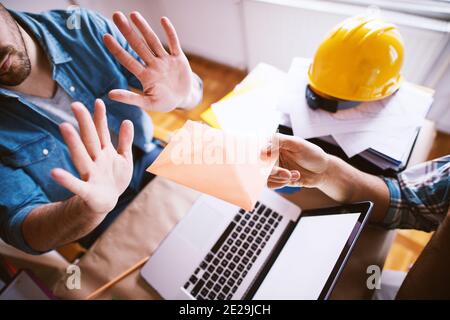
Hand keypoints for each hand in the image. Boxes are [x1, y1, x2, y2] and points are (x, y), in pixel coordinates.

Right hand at [51, 99, 133, 213]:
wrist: (106, 203)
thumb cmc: (114, 179)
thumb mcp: (123, 159)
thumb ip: (125, 141)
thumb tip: (127, 121)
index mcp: (104, 153)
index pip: (101, 132)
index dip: (100, 118)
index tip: (98, 101)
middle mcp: (95, 160)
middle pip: (89, 139)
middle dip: (84, 123)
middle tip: (76, 105)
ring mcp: (90, 175)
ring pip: (81, 156)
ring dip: (73, 143)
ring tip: (64, 126)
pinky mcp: (87, 191)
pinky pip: (76, 185)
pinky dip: (66, 179)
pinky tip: (54, 172)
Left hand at [103, 11, 192, 111]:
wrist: (183, 99)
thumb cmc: (163, 102)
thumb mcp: (147, 103)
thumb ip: (130, 98)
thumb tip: (109, 95)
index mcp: (145, 75)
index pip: (128, 60)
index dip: (117, 49)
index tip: (105, 36)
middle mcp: (153, 65)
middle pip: (138, 45)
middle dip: (127, 31)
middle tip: (116, 15)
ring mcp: (165, 60)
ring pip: (153, 41)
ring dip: (144, 28)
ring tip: (133, 14)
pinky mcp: (178, 58)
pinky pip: (174, 43)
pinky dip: (169, 32)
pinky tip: (163, 20)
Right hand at [265, 134, 329, 188]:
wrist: (322, 170)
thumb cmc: (312, 154)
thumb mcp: (298, 143)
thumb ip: (280, 141)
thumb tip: (264, 147)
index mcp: (274, 144)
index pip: (259, 147)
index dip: (260, 154)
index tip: (264, 157)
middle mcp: (272, 156)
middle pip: (260, 164)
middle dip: (273, 171)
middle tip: (285, 173)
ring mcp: (274, 168)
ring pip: (264, 176)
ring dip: (278, 178)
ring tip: (292, 175)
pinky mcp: (277, 179)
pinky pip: (270, 184)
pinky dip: (280, 183)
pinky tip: (293, 177)